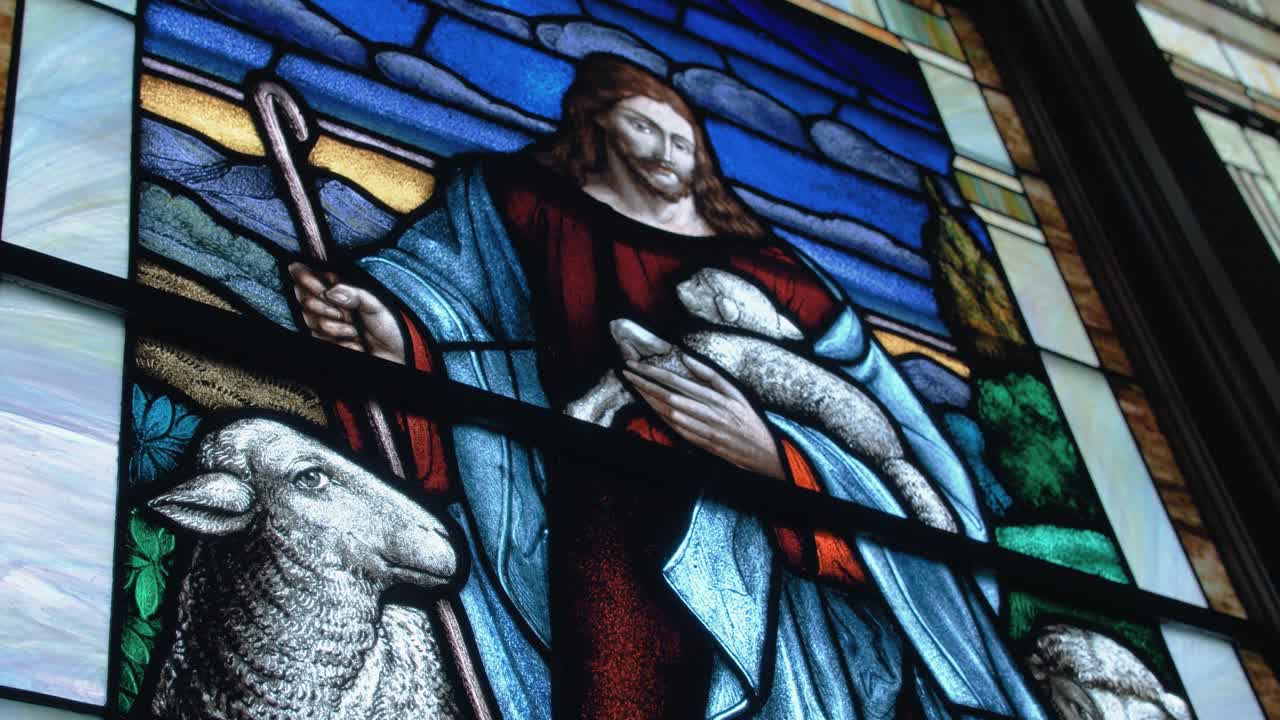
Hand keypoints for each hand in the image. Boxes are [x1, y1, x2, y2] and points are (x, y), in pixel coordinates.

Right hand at [288, 262, 405, 364]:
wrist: (396, 355)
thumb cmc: (390, 328)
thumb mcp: (376, 304)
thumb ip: (353, 294)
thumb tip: (331, 291)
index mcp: (341, 290)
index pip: (310, 276)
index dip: (306, 278)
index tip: (322, 289)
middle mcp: (330, 305)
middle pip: (305, 300)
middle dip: (324, 308)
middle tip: (345, 315)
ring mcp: (327, 324)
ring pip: (311, 321)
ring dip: (336, 328)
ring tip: (355, 331)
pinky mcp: (327, 342)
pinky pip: (319, 339)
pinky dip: (340, 343)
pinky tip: (354, 343)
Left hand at [623, 353, 785, 480]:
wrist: (762, 451)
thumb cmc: (748, 419)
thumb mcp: (736, 392)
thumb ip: (711, 376)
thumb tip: (687, 359)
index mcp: (715, 398)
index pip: (678, 382)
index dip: (655, 373)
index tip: (639, 365)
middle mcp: (707, 413)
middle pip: (668, 396)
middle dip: (645, 384)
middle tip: (627, 372)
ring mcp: (702, 430)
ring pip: (668, 413)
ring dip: (649, 400)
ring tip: (634, 387)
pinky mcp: (699, 443)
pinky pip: (674, 429)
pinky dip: (660, 418)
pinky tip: (649, 409)